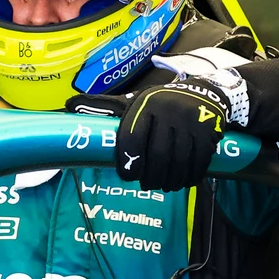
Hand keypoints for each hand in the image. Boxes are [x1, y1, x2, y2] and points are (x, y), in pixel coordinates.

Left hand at [69, 79, 228, 192]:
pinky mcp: (209, 131)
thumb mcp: (136, 102)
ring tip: (165, 186)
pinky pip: (199, 161)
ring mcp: (191, 120)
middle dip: (151, 176)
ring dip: (171, 180)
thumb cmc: (162, 104)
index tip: (128, 176)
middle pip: (157, 154)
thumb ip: (106, 107)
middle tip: (148, 185)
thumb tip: (69, 105)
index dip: (128, 161)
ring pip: (178, 161)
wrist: (207, 93)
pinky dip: (190, 176)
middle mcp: (168, 110)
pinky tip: (184, 181)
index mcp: (145, 105)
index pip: (131, 137)